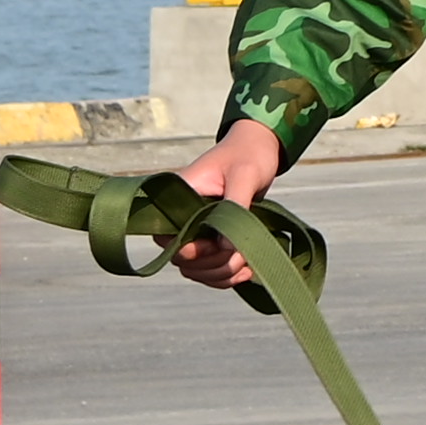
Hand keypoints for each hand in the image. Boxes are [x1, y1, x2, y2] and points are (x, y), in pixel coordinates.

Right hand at [164, 118, 286, 287]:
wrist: (259, 149)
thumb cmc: (249, 155)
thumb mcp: (245, 175)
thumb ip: (235, 206)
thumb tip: (226, 246)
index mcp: (178, 198)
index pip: (166, 238)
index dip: (190, 251)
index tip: (218, 246)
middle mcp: (181, 217)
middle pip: (182, 261)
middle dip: (213, 265)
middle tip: (242, 256)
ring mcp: (197, 230)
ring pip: (197, 269)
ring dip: (222, 274)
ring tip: (249, 265)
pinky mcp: (212, 239)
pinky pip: (211, 269)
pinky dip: (227, 275)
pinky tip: (248, 270)